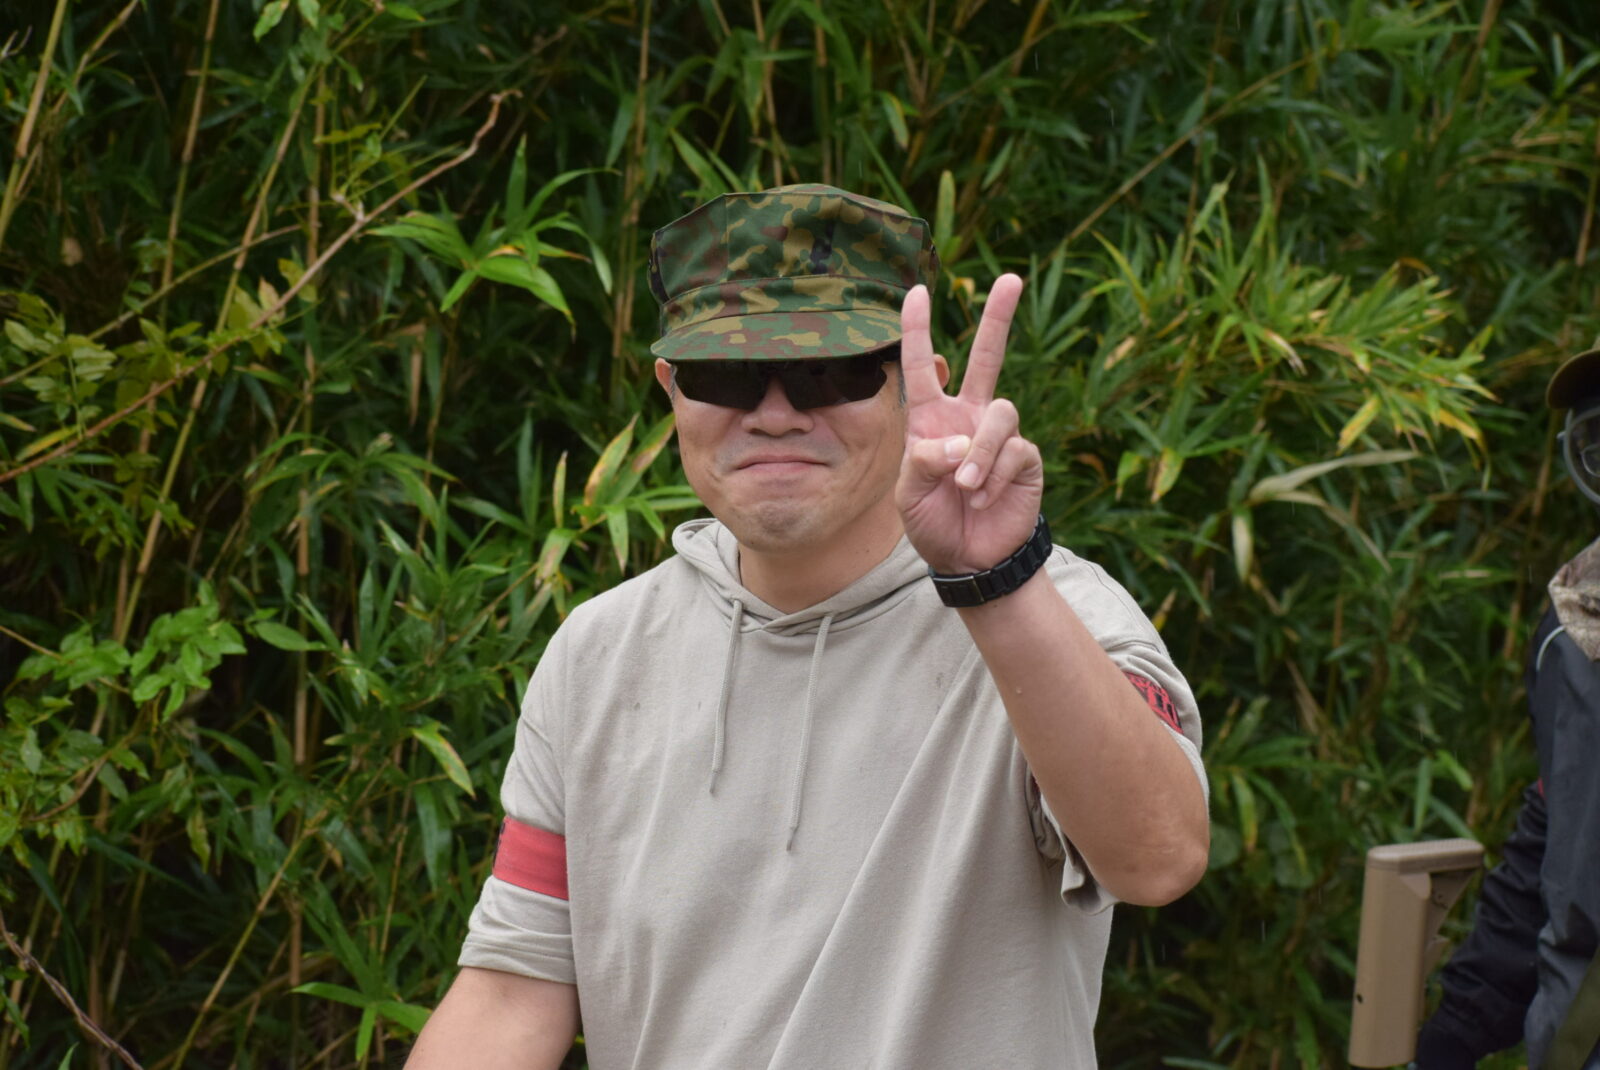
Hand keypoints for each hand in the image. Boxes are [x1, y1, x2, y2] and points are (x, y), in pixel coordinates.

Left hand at [895, 273, 1042, 574]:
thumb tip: (962, 442)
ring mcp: (1000, 436)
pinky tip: (982, 500)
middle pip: (988, 357)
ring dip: (980, 453)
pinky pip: (1014, 451)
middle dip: (998, 318)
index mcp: (932, 420)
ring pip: (1001, 414)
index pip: (922, 367)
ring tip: (965, 487)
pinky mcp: (1024, 459)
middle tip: (1010, 278)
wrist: (969, 559)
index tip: (915, 291)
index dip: (917, 330)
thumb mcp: (909, 495)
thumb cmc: (933, 523)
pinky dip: (993, 477)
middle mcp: (969, 418)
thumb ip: (925, 462)